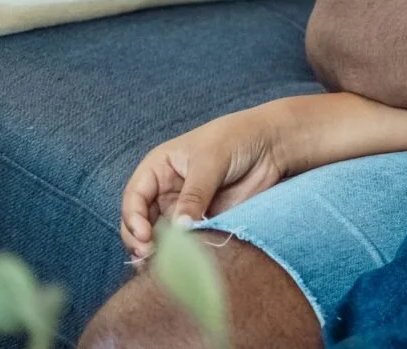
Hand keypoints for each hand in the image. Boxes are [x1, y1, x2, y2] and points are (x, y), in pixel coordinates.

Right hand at [119, 105, 292, 260]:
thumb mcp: (211, 161)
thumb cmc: (236, 139)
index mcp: (158, 169)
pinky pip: (186, 243)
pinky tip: (183, 265)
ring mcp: (182, 210)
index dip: (133, 219)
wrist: (272, 146)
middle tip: (150, 256)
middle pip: (141, 224)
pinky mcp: (201, 224)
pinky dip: (182, 255)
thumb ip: (194, 194)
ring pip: (161, 238)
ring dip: (160, 253)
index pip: (134, 198)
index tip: (144, 236)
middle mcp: (165, 192)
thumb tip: (179, 228)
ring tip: (165, 266)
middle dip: (141, 242)